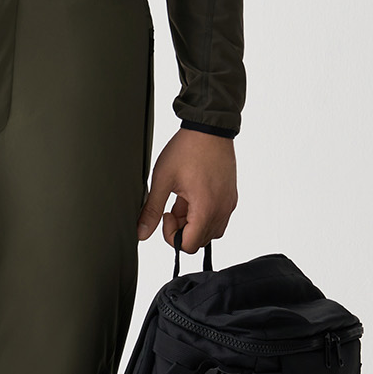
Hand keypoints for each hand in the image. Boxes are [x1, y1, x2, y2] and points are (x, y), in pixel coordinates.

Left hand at [137, 127, 237, 252]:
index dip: (171, 235)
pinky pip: (218, 218)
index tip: (166, 215)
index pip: (188, 245)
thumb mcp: (163, 180)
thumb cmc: (188, 149)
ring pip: (210, 231)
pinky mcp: (230, 197)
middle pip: (199, 241)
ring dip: (192, 223)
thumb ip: (152, 210)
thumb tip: (142, 233)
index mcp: (206, 209)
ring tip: (182, 200)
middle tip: (172, 207)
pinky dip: (203, 214)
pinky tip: (192, 195)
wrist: (210, 128)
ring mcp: (228, 204)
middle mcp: (222, 210)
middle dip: (181, 230)